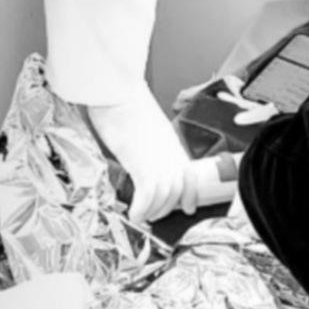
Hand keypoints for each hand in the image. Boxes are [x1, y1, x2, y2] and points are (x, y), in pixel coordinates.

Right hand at [87, 91, 189, 223]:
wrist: (118, 92)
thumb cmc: (123, 102)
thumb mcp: (144, 124)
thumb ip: (146, 140)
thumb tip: (138, 151)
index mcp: (170, 142)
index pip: (189, 173)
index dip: (190, 194)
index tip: (187, 207)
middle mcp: (169, 153)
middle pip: (177, 189)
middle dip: (166, 208)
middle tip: (154, 217)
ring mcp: (158, 159)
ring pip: (165, 196)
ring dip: (153, 211)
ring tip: (141, 217)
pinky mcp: (141, 164)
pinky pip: (147, 196)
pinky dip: (141, 209)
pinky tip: (133, 213)